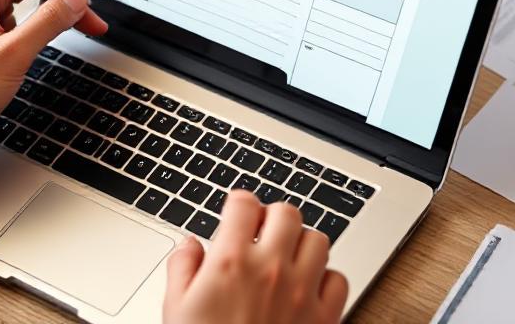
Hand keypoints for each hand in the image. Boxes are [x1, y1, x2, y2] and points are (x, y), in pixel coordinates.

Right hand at [164, 191, 347, 323]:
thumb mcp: (176, 309)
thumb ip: (182, 268)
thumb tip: (189, 245)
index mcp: (231, 262)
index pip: (244, 203)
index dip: (238, 202)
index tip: (237, 208)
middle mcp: (270, 269)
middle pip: (287, 212)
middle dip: (273, 216)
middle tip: (263, 230)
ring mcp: (302, 292)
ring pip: (319, 240)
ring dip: (302, 243)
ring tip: (287, 255)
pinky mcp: (324, 317)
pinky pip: (338, 280)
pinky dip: (326, 278)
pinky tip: (308, 286)